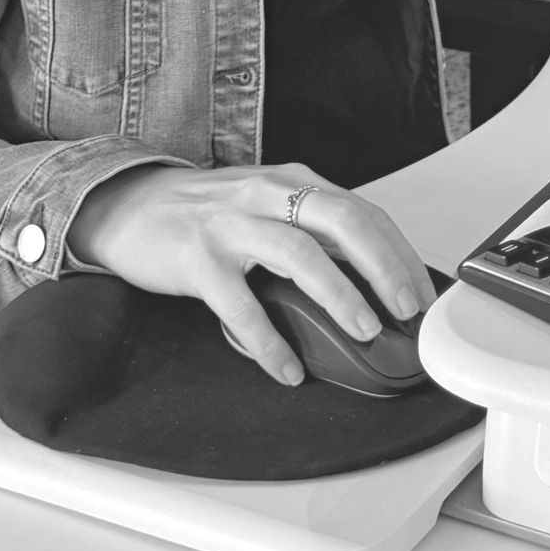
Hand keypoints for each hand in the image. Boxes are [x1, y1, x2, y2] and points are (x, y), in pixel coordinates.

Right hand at [65, 162, 434, 386]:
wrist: (127, 205)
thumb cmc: (206, 212)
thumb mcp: (266, 205)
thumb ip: (311, 230)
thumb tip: (370, 278)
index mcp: (292, 182)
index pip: (362, 211)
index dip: (399, 253)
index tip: (422, 294)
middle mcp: (267, 194)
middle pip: (342, 221)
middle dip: (384, 266)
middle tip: (407, 310)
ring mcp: (231, 224)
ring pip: (298, 253)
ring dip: (339, 293)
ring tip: (365, 330)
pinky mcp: (197, 257)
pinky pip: (240, 303)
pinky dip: (268, 340)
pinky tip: (287, 368)